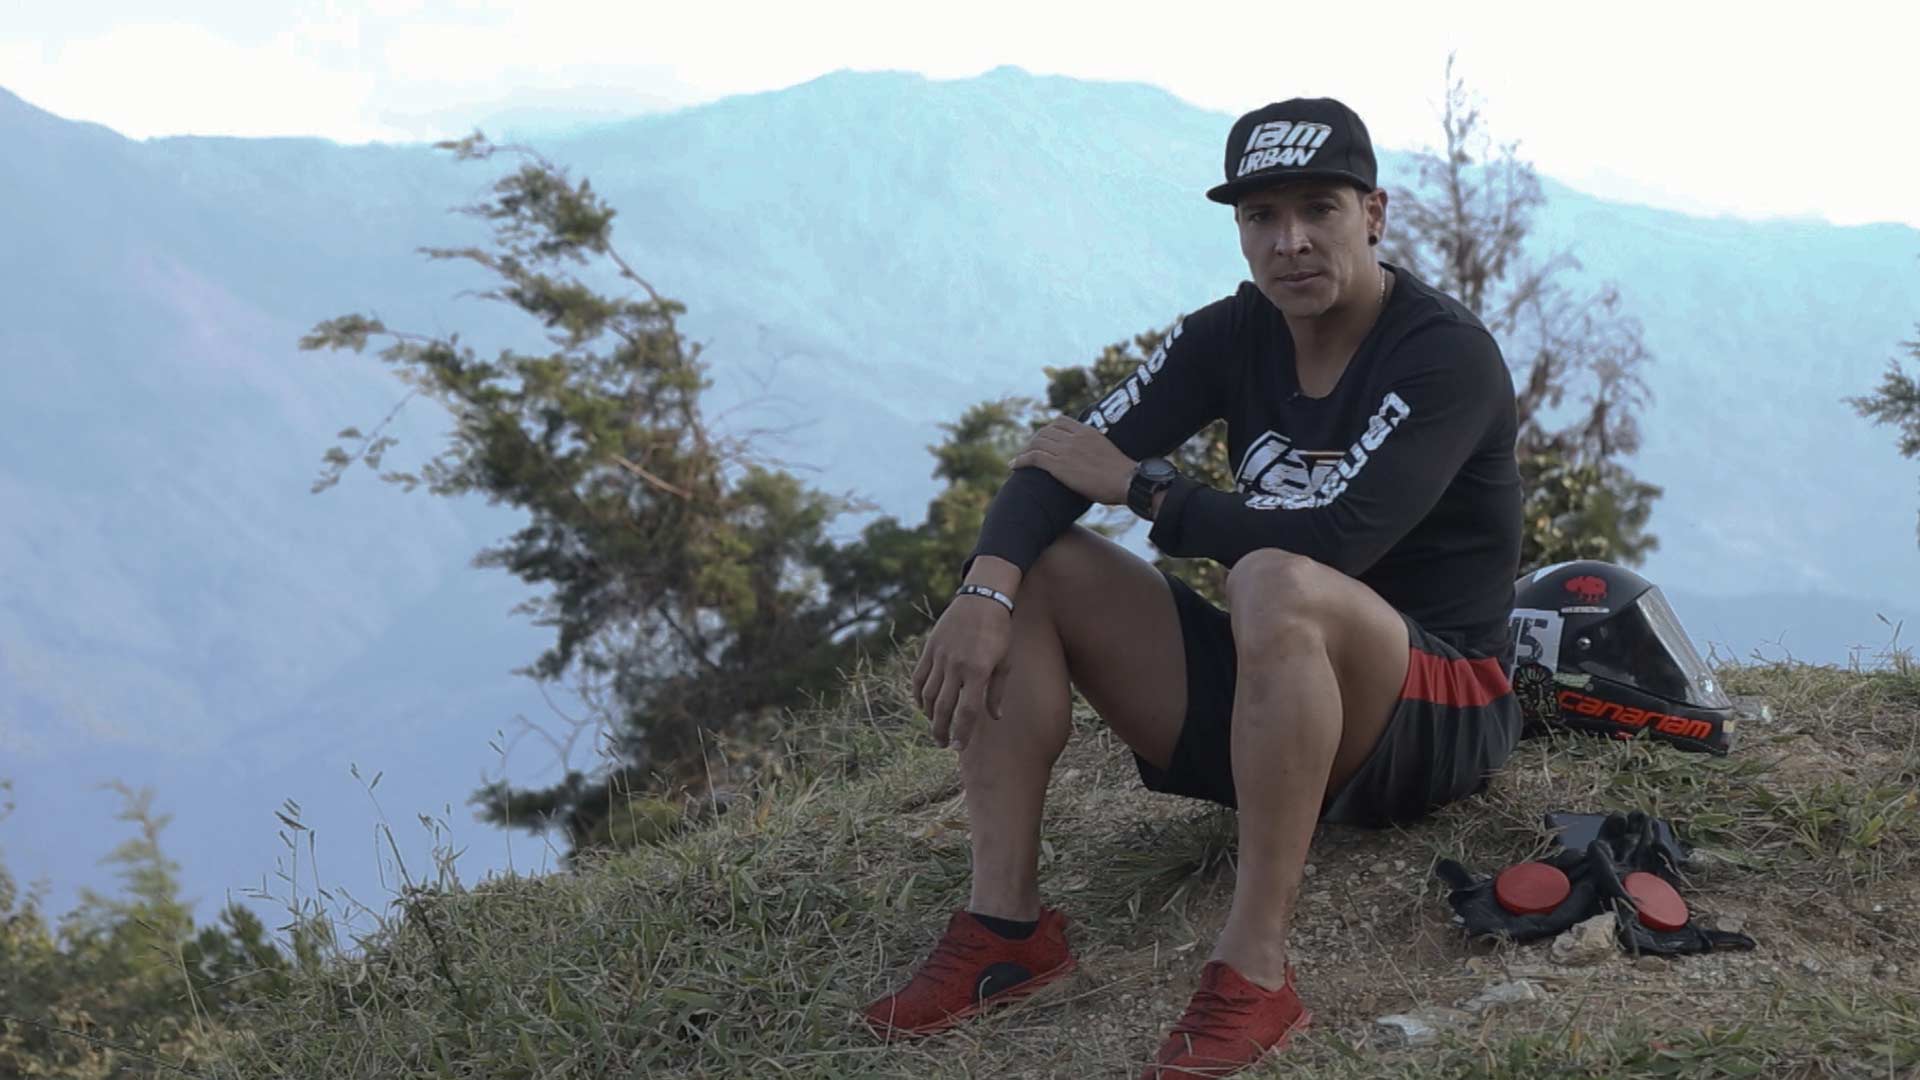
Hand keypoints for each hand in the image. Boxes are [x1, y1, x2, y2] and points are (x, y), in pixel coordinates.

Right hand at [910, 594, 1012, 752]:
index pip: (967, 711)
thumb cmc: (999, 632)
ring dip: (929, 715)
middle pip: (943, 707)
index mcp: (978, 671)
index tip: (959, 747)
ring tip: (934, 727)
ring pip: (927, 694)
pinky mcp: (930, 649)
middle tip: (942, 744)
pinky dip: (918, 695)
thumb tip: (995, 717)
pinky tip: (922, 706)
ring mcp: (940, 657)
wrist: (982, 599)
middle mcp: (956, 666)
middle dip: (941, 730)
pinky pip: (919, 677)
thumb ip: (997, 691)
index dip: (962, 732)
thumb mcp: (1005, 661)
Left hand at [1010, 417, 1134, 505]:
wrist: (1127, 481)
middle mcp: (1074, 437)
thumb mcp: (1109, 453)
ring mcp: (1066, 450)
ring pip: (1037, 443)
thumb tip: (1096, 460)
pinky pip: (1034, 457)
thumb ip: (1097, 450)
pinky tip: (1013, 465)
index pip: (1061, 421)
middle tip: (1028, 451)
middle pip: (1045, 432)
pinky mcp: (1059, 465)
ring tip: (1019, 459)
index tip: (1044, 439)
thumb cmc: (1123, 475)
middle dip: (1034, 441)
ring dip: (1025, 450)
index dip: (1048, 430)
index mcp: (1087, 432)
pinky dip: (1021, 460)